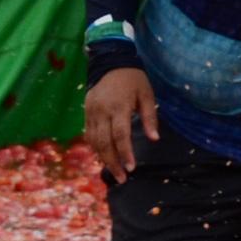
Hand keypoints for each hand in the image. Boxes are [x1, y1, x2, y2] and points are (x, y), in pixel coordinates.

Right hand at [85, 66, 159, 181]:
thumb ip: (150, 117)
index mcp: (119, 107)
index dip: (125, 153)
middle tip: (122, 178)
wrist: (110, 62)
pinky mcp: (86, 112)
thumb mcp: (147, 95)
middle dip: (112, 163)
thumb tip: (154, 139)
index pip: (120, 136)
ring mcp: (91, 112)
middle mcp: (102, 111)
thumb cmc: (134, 79)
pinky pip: (89, 134)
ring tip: (114, 171)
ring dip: (103, 158)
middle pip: (104, 143)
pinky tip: (104, 156)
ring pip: (94, 141)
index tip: (131, 168)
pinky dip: (95, 147)